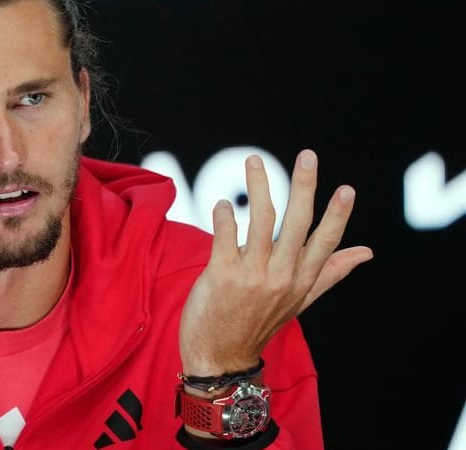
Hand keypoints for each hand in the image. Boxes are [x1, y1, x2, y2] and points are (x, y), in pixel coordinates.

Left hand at [178, 149, 373, 375]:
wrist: (221, 357)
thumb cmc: (259, 324)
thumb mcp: (298, 302)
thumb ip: (330, 273)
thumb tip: (366, 252)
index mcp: (301, 281)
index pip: (325, 242)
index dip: (338, 215)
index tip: (347, 189)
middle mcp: (281, 276)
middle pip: (297, 223)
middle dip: (304, 186)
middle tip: (308, 156)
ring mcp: (251, 275)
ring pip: (261, 219)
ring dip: (258, 186)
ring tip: (254, 161)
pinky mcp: (221, 274)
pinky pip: (226, 233)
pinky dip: (225, 214)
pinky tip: (224, 204)